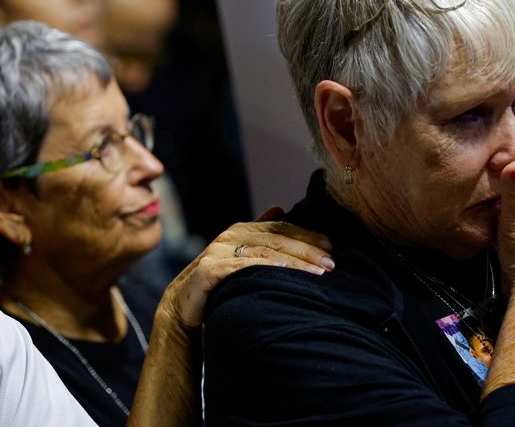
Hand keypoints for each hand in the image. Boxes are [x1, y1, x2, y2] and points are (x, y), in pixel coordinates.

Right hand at [160, 211, 332, 327]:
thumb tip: (279, 209)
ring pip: (265, 253)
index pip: (281, 229)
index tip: (331, 247)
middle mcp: (231, 236)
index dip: (306, 236)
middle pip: (277, 239)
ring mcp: (219, 251)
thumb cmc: (219, 282)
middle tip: (331, 262)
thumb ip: (260, 235)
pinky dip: (267, 269)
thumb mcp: (240, 256)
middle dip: (307, 250)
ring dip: (295, 262)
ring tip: (318, 272)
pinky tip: (285, 274)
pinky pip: (244, 268)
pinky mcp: (210, 270)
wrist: (183, 305)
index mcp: (242, 231)